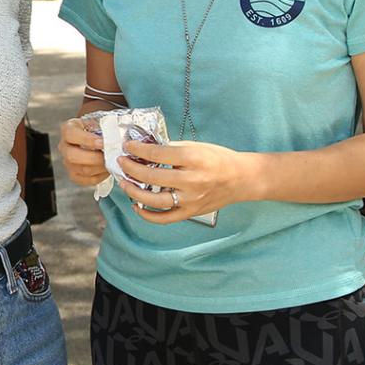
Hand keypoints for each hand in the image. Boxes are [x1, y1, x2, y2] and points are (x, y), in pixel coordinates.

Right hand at [59, 117, 107, 186]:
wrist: (96, 139)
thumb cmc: (98, 130)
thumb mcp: (98, 122)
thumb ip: (104, 127)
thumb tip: (113, 136)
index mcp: (68, 129)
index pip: (71, 135)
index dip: (87, 140)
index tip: (103, 143)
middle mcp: (64, 146)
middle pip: (72, 156)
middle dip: (95, 158)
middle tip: (109, 157)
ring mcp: (67, 162)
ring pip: (81, 169)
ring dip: (99, 168)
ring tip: (111, 163)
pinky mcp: (74, 175)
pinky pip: (86, 180)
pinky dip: (99, 177)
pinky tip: (107, 170)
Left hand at [115, 139, 256, 223]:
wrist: (242, 178)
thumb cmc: (218, 159)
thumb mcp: (196, 147)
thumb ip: (171, 149)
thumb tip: (145, 150)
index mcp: (193, 159)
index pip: (157, 154)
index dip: (138, 149)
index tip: (127, 146)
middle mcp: (192, 181)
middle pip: (152, 177)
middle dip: (131, 169)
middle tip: (121, 162)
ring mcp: (191, 200)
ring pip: (155, 201)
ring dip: (134, 192)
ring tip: (124, 183)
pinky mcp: (191, 212)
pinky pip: (165, 218)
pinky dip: (148, 215)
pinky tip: (136, 206)